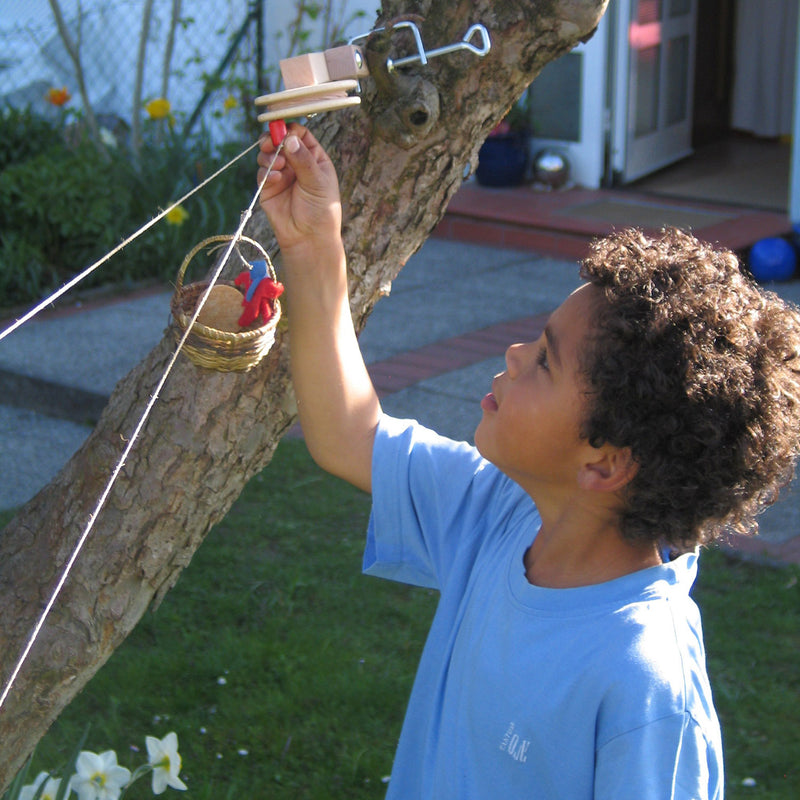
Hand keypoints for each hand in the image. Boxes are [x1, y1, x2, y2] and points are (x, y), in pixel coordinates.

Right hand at [257, 123, 341, 254]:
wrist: (309, 238)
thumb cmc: (321, 211)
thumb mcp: (318, 182)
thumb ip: (303, 160)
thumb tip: (289, 139)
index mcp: (314, 158)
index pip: (300, 134)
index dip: (290, 130)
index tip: (282, 131)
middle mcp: (296, 163)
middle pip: (279, 140)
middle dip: (272, 139)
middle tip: (270, 143)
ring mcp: (281, 174)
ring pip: (267, 154)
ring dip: (268, 155)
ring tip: (276, 165)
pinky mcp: (268, 187)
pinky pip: (262, 172)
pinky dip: (266, 172)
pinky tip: (275, 179)